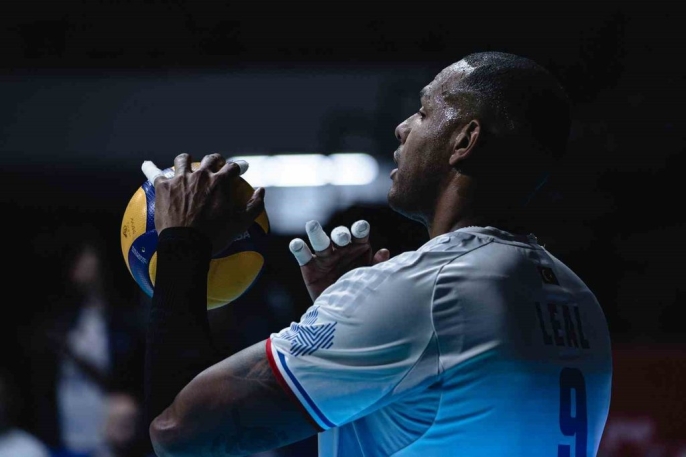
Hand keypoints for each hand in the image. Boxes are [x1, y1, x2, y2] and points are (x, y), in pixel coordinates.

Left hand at [142, 153, 265, 254]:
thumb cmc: (216, 236)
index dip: (240, 166)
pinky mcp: (162, 186)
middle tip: (217, 165)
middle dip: (216, 160)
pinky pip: (154, 173)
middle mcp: (201, 175)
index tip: (242, 168)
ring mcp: (180, 179)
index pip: (233, 167)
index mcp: (220, 181)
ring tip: (187, 163)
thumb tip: (261, 190)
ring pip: (183, 160)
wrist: (186, 245)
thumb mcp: (241, 223)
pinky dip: (151, 168)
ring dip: (187, 160)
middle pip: (210, 159)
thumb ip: (255, 205)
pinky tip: (146, 165)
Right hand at [289, 219, 389, 300]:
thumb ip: (378, 266)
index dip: (359, 229)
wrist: (342, 314)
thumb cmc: (361, 291)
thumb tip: (384, 252)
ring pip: (320, 241)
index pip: (359, 234)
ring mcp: (324, 256)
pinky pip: (303, 255)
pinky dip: (298, 248)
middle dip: (341, 234)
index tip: (361, 229)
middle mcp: (341, 248)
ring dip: (316, 233)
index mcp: (359, 247)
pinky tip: (297, 244)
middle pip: (339, 235)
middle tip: (342, 238)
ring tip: (312, 225)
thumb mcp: (371, 279)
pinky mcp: (309, 266)